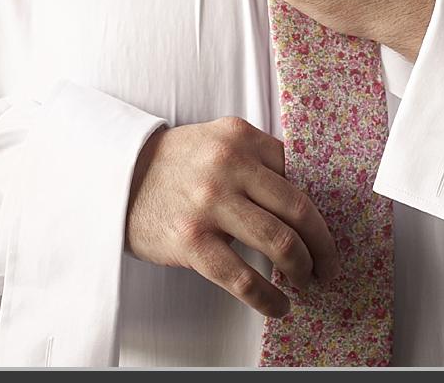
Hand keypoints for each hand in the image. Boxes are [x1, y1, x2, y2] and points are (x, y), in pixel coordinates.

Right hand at [124, 116, 338, 318]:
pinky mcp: (190, 240)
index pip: (301, 173)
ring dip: (303, 269)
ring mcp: (209, 204)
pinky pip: (240, 275)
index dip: (321, 206)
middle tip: (330, 263)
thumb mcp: (218, 144)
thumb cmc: (174, 166)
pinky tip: (279, 305)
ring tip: (307, 282)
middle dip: (323, 244)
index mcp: (242, 138)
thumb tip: (310, 199)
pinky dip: (267, 296)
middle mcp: (229, 167)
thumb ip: (259, 160)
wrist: (111, 180)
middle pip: (299, 210)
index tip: (331, 228)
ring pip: (279, 242)